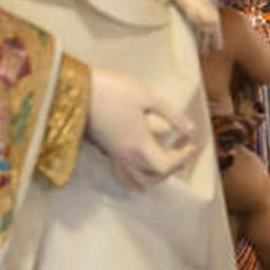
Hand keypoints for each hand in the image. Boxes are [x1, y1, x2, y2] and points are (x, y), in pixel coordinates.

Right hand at [84, 66, 196, 189]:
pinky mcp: (106, 150)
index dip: (183, 157)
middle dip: (174, 166)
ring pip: (138, 180)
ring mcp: (114, 155)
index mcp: (139, 144)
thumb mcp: (148, 97)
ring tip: (166, 160)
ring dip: (156, 176)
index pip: (166, 166)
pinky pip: (123, 175)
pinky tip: (141, 165)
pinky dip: (136, 177)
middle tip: (183, 147)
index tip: (191, 141)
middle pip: (155, 176)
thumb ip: (172, 116)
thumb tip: (190, 130)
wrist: (78, 90)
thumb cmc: (114, 90)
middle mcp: (126, 156)